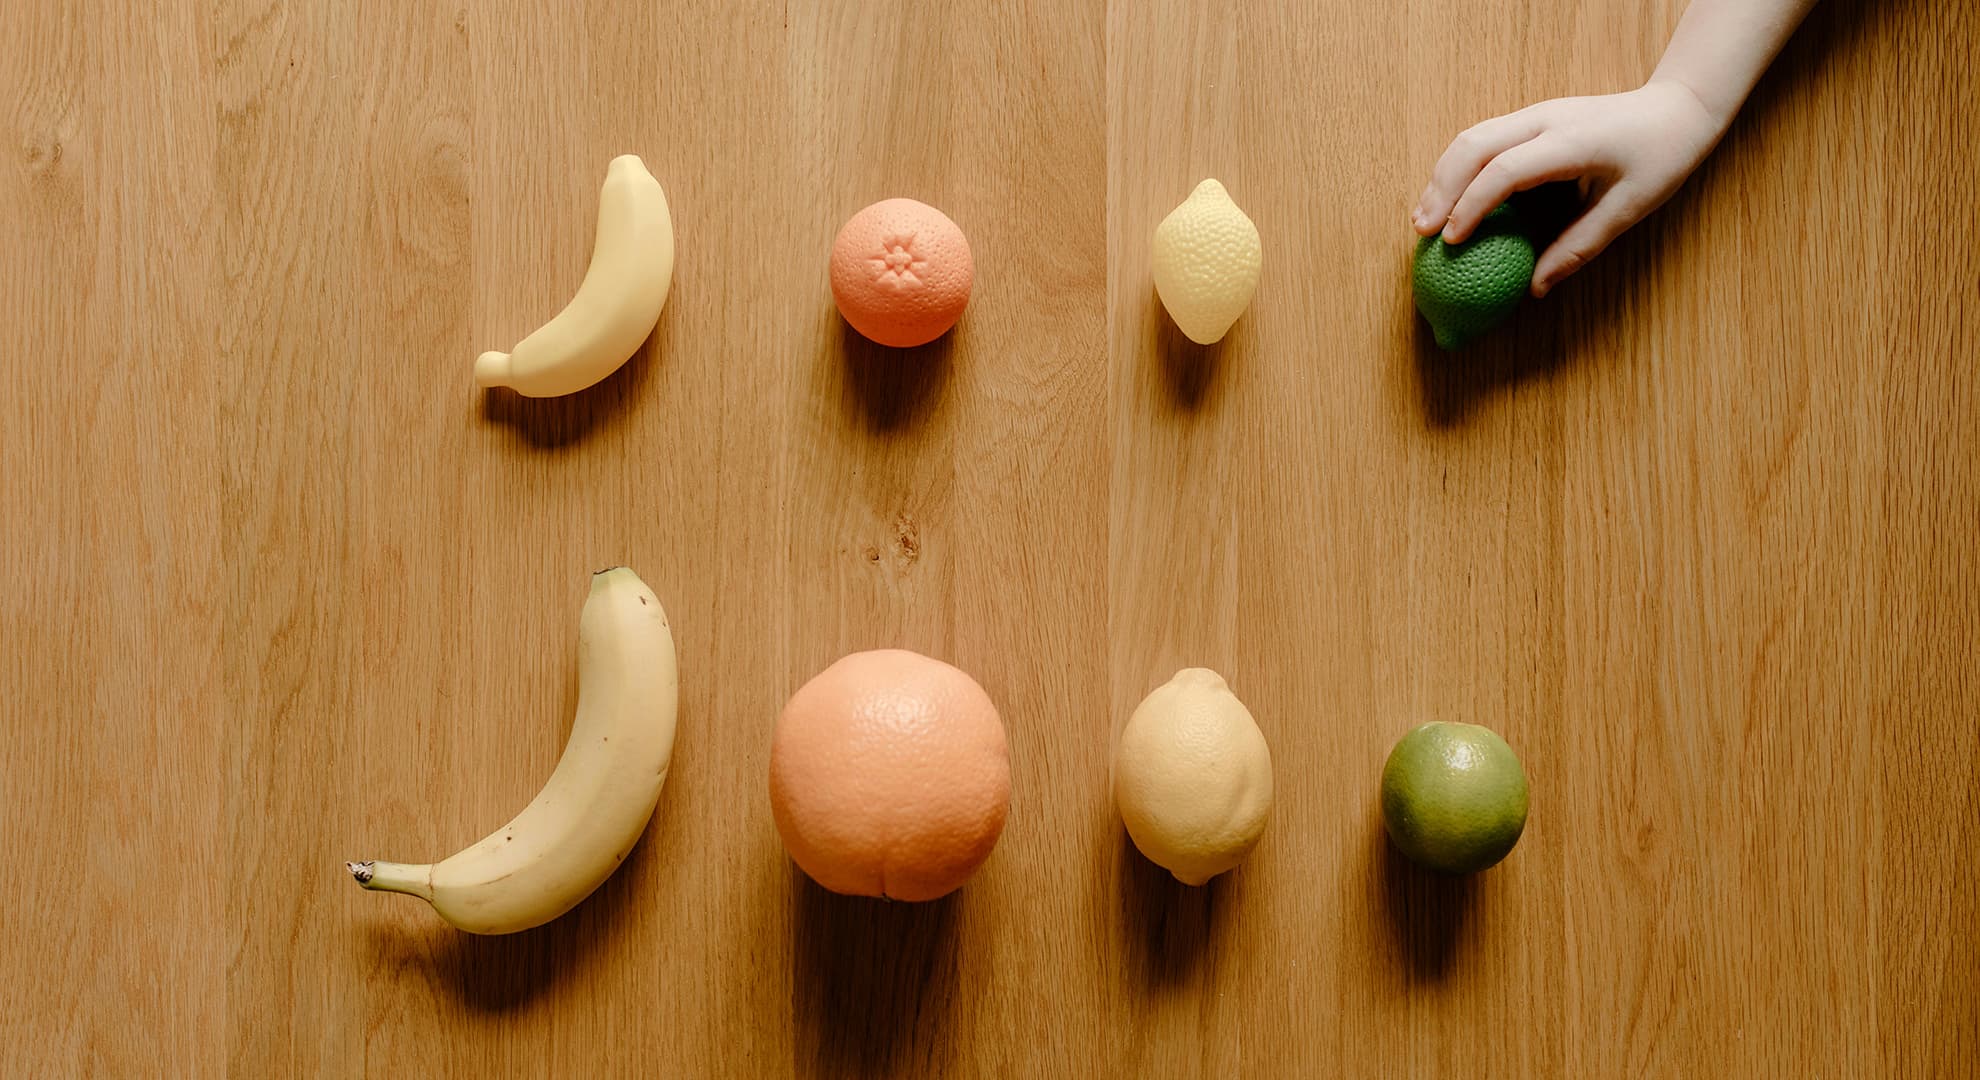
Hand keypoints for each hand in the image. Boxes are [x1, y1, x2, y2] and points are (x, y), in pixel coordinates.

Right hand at [1410, 81, 1726, 296]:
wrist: (1676, 109)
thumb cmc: (1660, 158)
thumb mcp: (1629, 209)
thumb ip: (1579, 247)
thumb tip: (1535, 288)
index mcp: (1572, 140)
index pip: (1505, 170)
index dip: (1473, 206)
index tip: (1453, 242)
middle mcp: (1546, 118)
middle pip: (1474, 145)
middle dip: (1441, 188)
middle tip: (1422, 232)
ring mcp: (1536, 113)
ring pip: (1471, 136)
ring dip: (1442, 176)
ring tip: (1424, 219)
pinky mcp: (1531, 118)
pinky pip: (1483, 138)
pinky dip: (1458, 168)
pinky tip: (1449, 199)